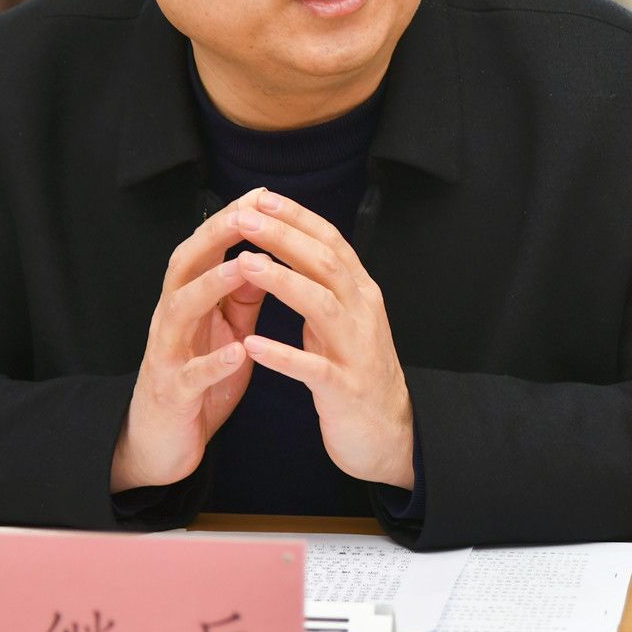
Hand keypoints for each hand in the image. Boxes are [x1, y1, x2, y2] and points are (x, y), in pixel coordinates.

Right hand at [111, 191, 269, 491]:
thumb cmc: (197, 381)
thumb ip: (238, 296)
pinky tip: (236, 353)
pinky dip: (212, 363)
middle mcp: (171, 320)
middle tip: (248, 213)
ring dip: (211, 286)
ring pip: (180, 310)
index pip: (204, 248)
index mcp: (187, 301)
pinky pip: (190, 376)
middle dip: (215, 236)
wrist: (161, 443)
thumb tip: (263, 253)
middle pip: (184, 266)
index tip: (262, 194)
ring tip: (243, 267)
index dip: (231, 220)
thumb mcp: (222, 331)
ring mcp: (167, 355)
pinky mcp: (172, 393)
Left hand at [229, 191, 415, 488]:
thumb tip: (294, 245)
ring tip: (245, 264)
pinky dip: (282, 356)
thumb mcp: (345, 320)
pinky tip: (253, 345)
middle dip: (284, 237)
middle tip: (244, 217)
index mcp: (360, 293)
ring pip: (321, 304)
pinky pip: (312, 368)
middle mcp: (363, 313)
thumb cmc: (356, 372)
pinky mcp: (346, 388)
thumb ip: (324, 286)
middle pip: (325, 262)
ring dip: (282, 281)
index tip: (261, 198)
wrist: (387, 434)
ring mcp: (357, 350)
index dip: (297, 217)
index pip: (330, 241)